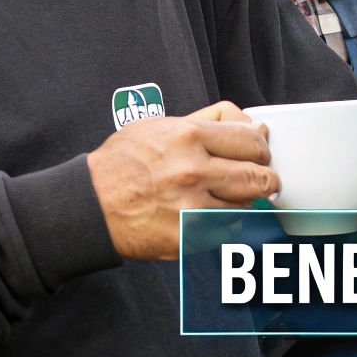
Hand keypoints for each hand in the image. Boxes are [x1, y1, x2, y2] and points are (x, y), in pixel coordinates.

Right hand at [86, 100, 278, 259]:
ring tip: (225, 195)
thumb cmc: (123, 163)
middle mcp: (193, 171)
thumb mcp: (161, 125)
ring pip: (245, 206)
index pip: (252, 141)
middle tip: (264, 179)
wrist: (90, 204)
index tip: (260, 153)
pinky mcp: (187, 236)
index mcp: (189, 137)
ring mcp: (192, 207)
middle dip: (266, 178)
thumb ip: (211, 119)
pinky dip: (225, 224)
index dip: (261, 148)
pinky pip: (227, 231)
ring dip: (242, 201)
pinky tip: (210, 214)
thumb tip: (253, 123)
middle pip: (258, 176)